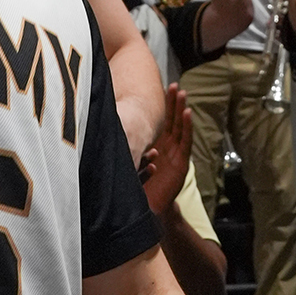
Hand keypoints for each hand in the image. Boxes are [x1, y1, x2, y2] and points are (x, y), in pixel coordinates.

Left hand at [139, 84, 193, 215]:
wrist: (147, 209)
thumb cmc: (137, 186)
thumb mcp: (129, 161)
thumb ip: (126, 146)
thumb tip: (108, 125)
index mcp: (156, 146)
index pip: (161, 122)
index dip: (163, 106)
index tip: (162, 89)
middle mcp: (167, 148)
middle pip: (172, 121)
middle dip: (173, 103)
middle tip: (173, 85)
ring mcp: (176, 155)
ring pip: (180, 127)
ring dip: (181, 110)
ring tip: (182, 94)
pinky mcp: (182, 164)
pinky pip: (185, 142)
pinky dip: (188, 126)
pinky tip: (187, 113)